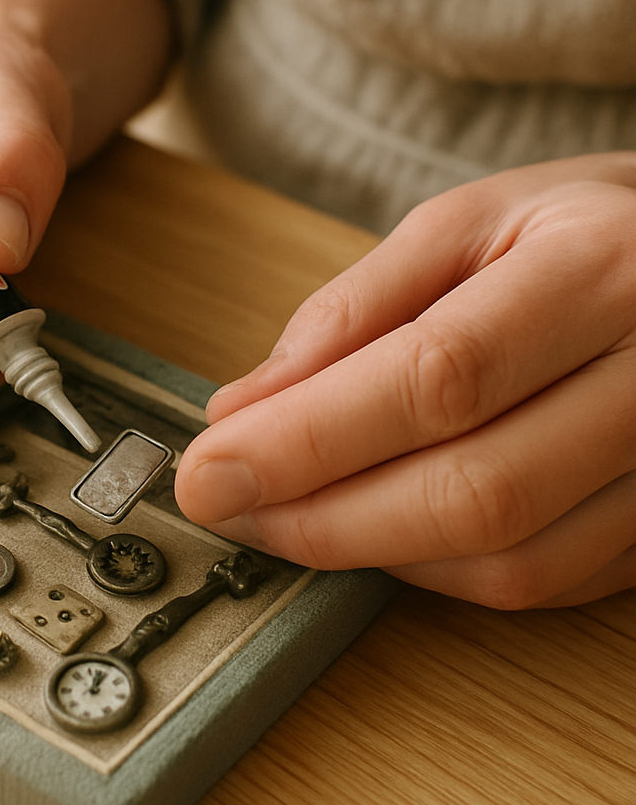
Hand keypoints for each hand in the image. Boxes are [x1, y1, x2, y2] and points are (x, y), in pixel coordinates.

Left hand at [174, 155, 635, 607]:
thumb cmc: (574, 229)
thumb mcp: (463, 225)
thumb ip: (352, 310)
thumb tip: (246, 407)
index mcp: (599, 270)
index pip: (436, 377)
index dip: (309, 438)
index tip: (209, 466)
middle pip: (474, 489)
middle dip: (320, 515)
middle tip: (226, 504)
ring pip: (510, 557)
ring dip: (368, 551)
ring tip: (283, 512)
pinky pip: (544, 579)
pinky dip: (434, 569)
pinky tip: (373, 527)